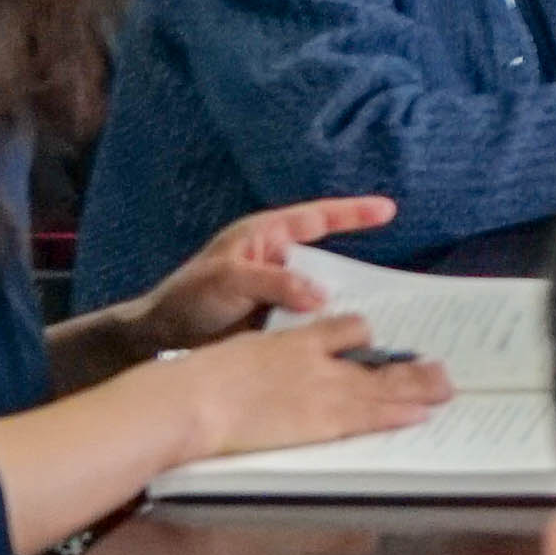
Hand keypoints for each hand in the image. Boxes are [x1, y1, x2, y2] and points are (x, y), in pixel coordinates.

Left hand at [110, 197, 388, 351]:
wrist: (159, 341)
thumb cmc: (186, 298)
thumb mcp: (228, 280)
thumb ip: (275, 282)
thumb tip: (321, 294)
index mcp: (266, 237)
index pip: (318, 218)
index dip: (354, 214)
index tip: (388, 210)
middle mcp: (277, 262)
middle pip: (329, 261)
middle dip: (359, 274)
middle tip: (396, 288)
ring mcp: (278, 294)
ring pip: (322, 295)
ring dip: (344, 308)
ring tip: (377, 322)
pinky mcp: (276, 323)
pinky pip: (309, 322)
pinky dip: (325, 330)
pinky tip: (344, 344)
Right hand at [171, 312, 458, 463]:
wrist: (193, 400)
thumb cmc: (200, 380)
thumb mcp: (240, 356)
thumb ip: (262, 361)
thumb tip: (262, 372)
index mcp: (293, 340)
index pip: (344, 328)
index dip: (364, 337)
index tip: (376, 346)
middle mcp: (316, 361)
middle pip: (374, 359)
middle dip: (408, 367)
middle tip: (438, 368)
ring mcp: (322, 391)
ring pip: (382, 386)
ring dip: (417, 388)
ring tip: (445, 389)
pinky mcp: (321, 422)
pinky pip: (369, 417)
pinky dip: (397, 415)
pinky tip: (419, 416)